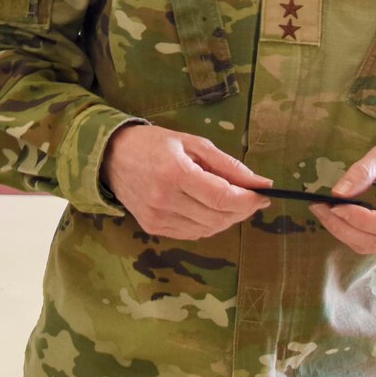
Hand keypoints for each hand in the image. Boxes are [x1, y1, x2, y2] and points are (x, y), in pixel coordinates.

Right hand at [100, 124, 272, 239]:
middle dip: (242, 210)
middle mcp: (165, 199)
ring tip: (230, 202)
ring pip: (208, 230)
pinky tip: (209, 209)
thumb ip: (228, 165)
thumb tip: (260, 183)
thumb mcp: (193, 143)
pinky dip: (208, 224)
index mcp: (175, 173)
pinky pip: (192, 234)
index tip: (264, 195)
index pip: (222, 197)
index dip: (249, 200)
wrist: (111, 156)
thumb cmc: (155, 143)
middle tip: (251, 198)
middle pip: (218, 217)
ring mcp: (157, 217)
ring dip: (227, 219)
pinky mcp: (152, 227)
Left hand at [313, 144, 375, 254]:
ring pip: (372, 247)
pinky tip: (338, 217)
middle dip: (343, 227)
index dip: (362, 220)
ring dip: (343, 231)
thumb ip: (363, 170)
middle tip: (318, 207)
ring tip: (323, 210)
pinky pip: (372, 246)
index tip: (335, 206)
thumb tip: (338, 193)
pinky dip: (351, 233)